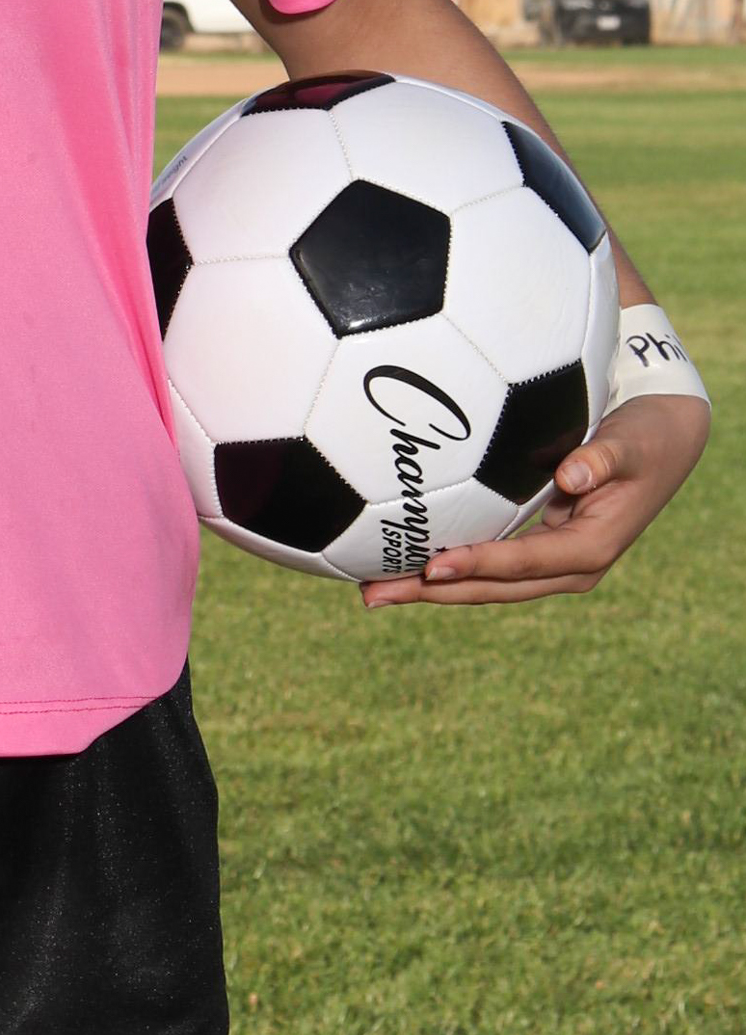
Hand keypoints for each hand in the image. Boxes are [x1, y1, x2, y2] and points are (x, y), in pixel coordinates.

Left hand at [360, 392, 708, 607]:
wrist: (662, 444)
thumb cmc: (644, 440)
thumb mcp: (631, 446)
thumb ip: (601, 459)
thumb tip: (569, 477)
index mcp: (590, 549)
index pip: (523, 563)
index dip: (477, 565)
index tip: (431, 566)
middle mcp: (568, 567)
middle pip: (492, 588)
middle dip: (434, 594)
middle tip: (373, 594)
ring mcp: (550, 563)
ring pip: (483, 584)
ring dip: (430, 589)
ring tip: (371, 590)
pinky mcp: (537, 549)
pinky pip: (486, 564)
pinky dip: (447, 567)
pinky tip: (402, 562)